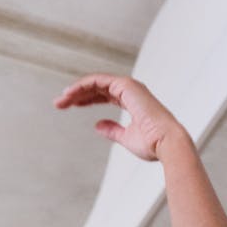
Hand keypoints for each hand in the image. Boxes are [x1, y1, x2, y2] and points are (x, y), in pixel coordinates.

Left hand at [54, 74, 180, 160]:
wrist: (168, 144)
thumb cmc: (153, 145)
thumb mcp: (127, 138)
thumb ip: (112, 131)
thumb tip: (97, 126)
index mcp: (132, 101)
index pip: (104, 95)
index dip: (86, 100)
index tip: (70, 106)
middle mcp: (130, 91)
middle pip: (97, 88)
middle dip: (77, 94)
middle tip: (59, 103)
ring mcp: (128, 86)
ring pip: (95, 83)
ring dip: (76, 90)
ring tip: (60, 101)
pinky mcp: (125, 86)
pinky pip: (97, 81)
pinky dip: (82, 86)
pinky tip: (70, 95)